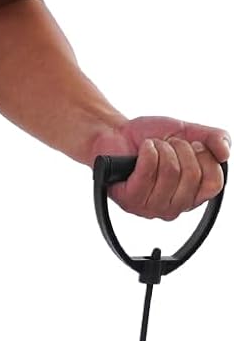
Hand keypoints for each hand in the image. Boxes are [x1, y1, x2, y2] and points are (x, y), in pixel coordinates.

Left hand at [89, 118, 228, 219]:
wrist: (117, 134)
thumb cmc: (150, 137)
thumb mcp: (189, 133)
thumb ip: (214, 139)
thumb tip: (225, 154)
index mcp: (192, 194)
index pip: (214, 184)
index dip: (205, 157)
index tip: (192, 146)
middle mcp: (174, 206)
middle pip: (193, 176)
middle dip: (181, 148)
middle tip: (168, 146)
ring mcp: (152, 207)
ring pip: (171, 172)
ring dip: (162, 149)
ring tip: (152, 148)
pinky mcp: (131, 202)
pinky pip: (148, 171)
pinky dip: (146, 151)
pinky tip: (141, 152)